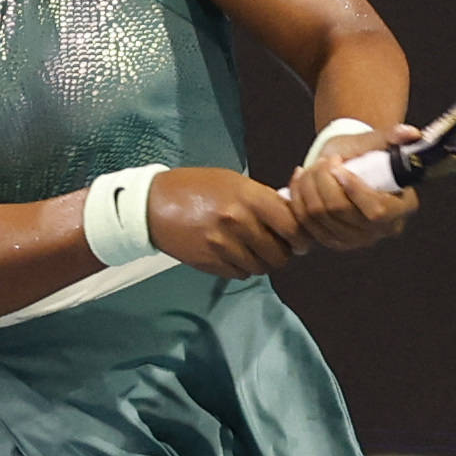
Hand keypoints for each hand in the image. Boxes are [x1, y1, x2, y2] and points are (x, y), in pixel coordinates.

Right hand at [145, 167, 309, 278]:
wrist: (154, 205)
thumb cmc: (196, 187)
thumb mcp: (234, 182)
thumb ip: (263, 198)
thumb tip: (292, 214)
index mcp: (248, 197)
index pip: (291, 226)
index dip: (302, 238)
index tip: (301, 241)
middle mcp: (238, 221)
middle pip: (279, 254)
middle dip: (283, 254)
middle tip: (279, 248)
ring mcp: (223, 245)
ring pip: (261, 268)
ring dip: (262, 263)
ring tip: (254, 250)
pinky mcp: (211, 262)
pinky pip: (240, 274)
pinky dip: (243, 268)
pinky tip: (234, 254)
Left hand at [283, 124, 420, 251]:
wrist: (346, 165)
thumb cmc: (364, 153)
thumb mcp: (376, 141)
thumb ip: (392, 136)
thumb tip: (410, 133)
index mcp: (401, 208)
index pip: (376, 211)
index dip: (354, 189)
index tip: (339, 167)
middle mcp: (381, 230)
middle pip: (341, 211)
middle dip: (324, 179)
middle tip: (325, 160)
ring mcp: (355, 240)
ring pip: (318, 215)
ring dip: (308, 185)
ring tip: (314, 167)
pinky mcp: (331, 241)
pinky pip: (304, 222)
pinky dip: (297, 197)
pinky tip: (300, 178)